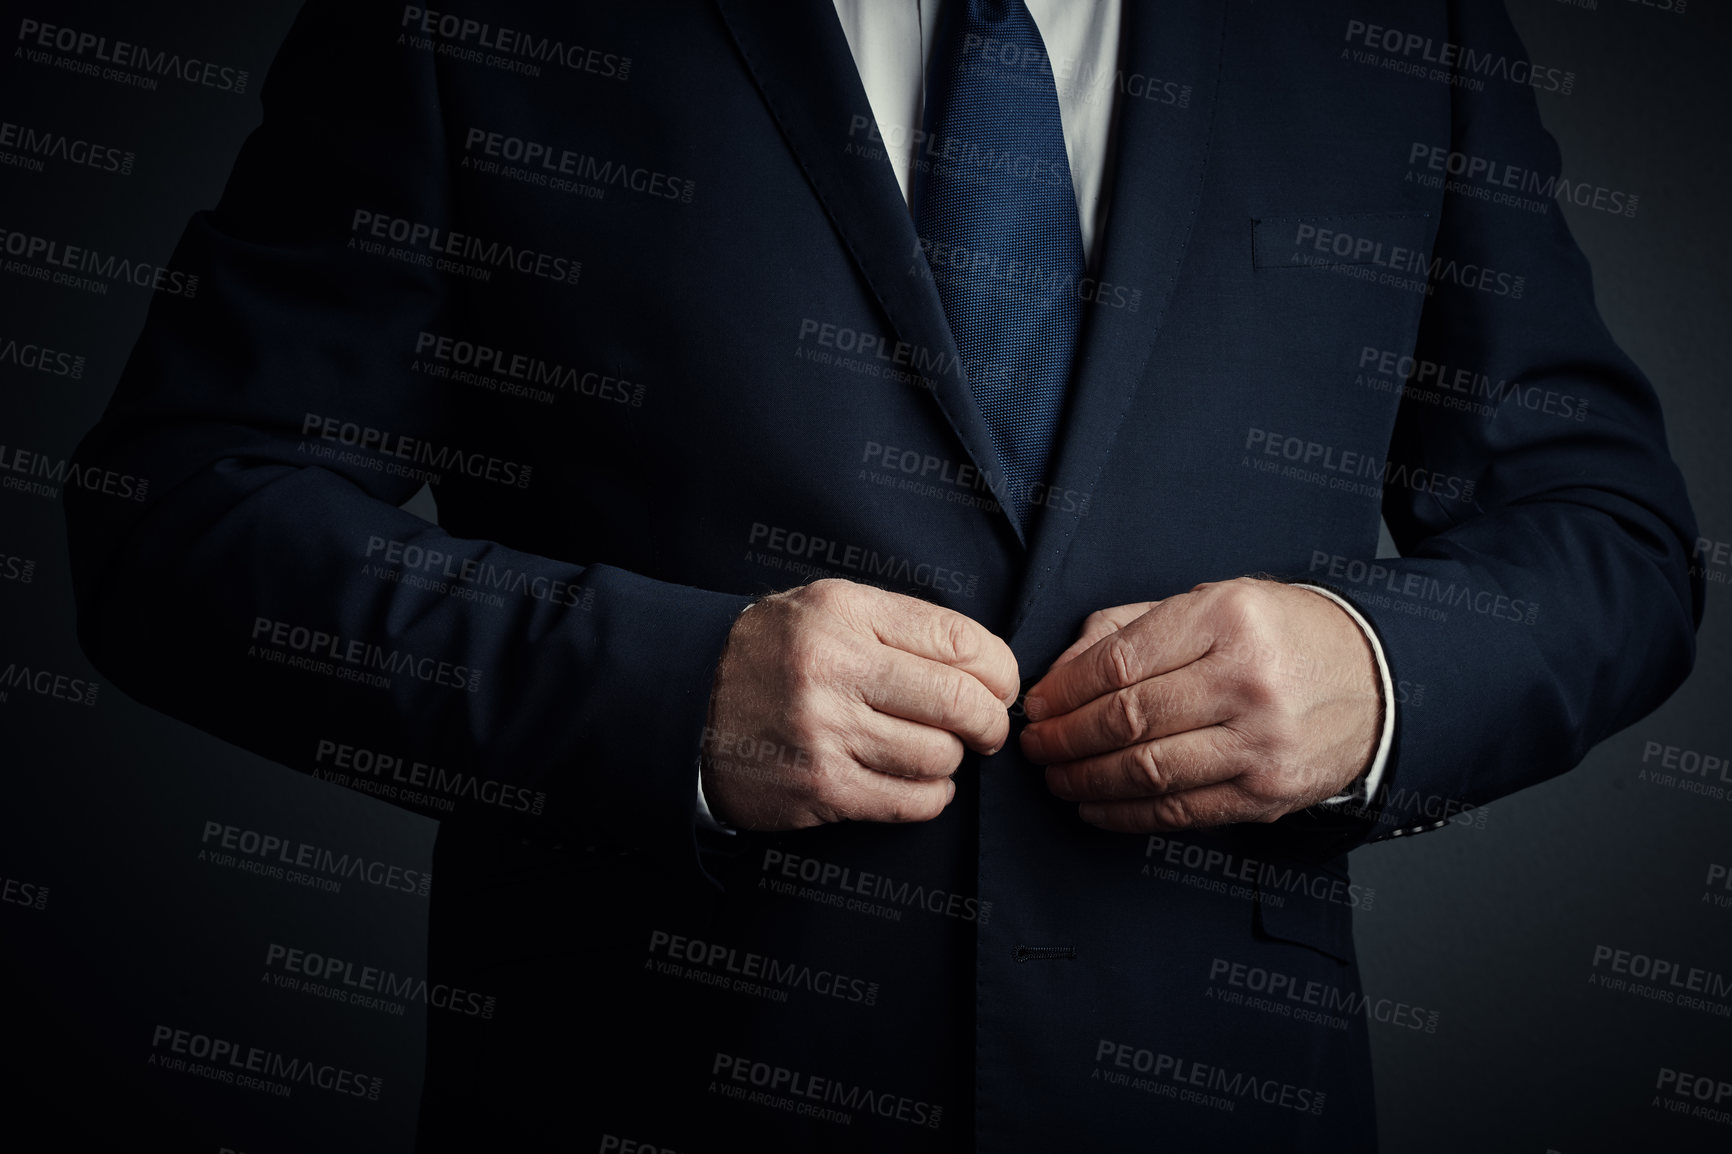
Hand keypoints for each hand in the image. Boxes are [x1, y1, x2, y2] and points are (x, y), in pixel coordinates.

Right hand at [702, 578, 1018, 830]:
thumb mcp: (825, 608)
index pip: (959, 640)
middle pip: (960, 702)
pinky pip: (911, 801)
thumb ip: (899, 625)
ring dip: (952, 759)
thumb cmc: (770, 653)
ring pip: (939, 757)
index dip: (1000, 669)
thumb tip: (985, 663)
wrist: (684, 701)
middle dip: (991, 722)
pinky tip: (918, 781)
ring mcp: (826, 732)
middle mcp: (835, 668)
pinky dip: (931, 795)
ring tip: (934, 750)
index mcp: (845, 613)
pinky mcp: (820, 787)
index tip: (1001, 685)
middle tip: (989, 728)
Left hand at [1019, 577, 1378, 832]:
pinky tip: (1097, 806)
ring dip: (1087, 781)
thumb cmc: (1279, 636)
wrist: (1375, 679)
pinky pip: (1181, 813)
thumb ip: (1130, 628)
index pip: (1120, 662)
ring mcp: (1262, 742)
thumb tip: (1060, 673)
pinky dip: (1127, 815)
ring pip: (1149, 772)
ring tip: (1058, 777)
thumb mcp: (1211, 603)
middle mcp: (1246, 680)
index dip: (1065, 691)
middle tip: (1037, 745)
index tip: (1039, 704)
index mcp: (1226, 620)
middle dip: (1066, 739)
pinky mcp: (1269, 792)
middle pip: (1128, 720)